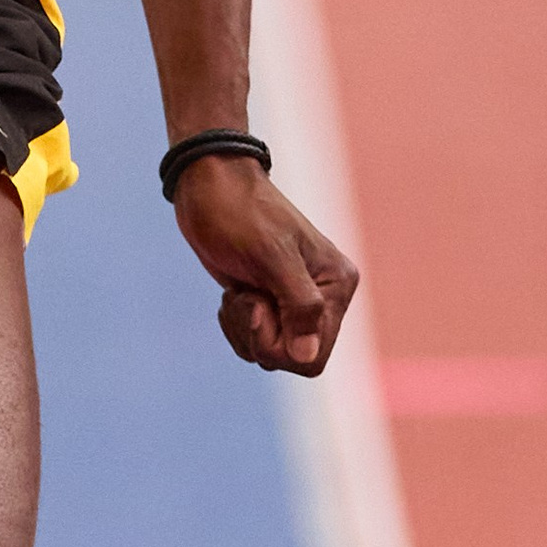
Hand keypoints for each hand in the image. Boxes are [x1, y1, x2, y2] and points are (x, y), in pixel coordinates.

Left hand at [173, 157, 357, 375]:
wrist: (209, 187)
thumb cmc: (239, 213)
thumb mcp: (271, 256)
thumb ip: (299, 306)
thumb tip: (308, 357)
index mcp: (336, 285)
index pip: (314, 356)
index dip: (278, 344)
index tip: (256, 305)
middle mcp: (323, 297)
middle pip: (292, 358)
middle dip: (258, 335)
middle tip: (245, 295)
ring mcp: (295, 301)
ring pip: (270, 353)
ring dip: (243, 328)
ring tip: (240, 289)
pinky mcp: (271, 302)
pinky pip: (255, 340)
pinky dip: (236, 324)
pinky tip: (234, 293)